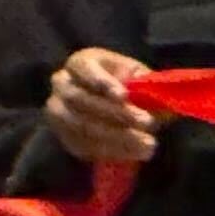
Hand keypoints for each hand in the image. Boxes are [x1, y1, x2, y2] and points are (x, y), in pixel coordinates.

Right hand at [47, 47, 155, 164]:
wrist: (117, 110)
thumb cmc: (129, 86)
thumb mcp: (139, 77)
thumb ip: (145, 82)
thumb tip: (156, 90)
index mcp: (80, 62)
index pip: (82, 67)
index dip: (101, 81)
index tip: (123, 95)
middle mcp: (62, 84)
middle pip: (81, 98)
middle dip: (117, 113)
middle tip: (148, 122)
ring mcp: (58, 110)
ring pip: (81, 125)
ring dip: (116, 137)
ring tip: (147, 144)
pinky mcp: (63, 135)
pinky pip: (82, 146)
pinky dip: (110, 151)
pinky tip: (135, 153)